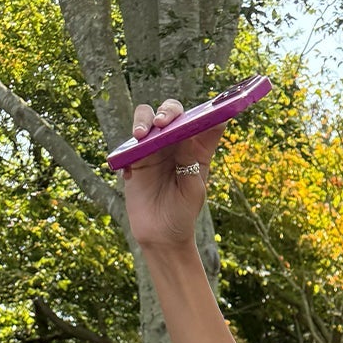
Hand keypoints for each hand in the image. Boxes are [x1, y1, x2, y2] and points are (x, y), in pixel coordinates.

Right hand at [121, 98, 228, 250]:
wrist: (162, 235)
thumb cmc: (183, 214)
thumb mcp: (193, 190)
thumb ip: (190, 162)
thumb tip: (187, 134)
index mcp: (198, 149)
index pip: (208, 122)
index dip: (212, 110)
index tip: (212, 107)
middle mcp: (176, 143)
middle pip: (173, 112)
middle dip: (168, 111)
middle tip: (162, 122)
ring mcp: (155, 148)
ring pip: (147, 118)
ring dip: (143, 120)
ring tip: (141, 136)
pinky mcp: (136, 158)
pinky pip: (129, 143)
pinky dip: (129, 148)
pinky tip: (132, 169)